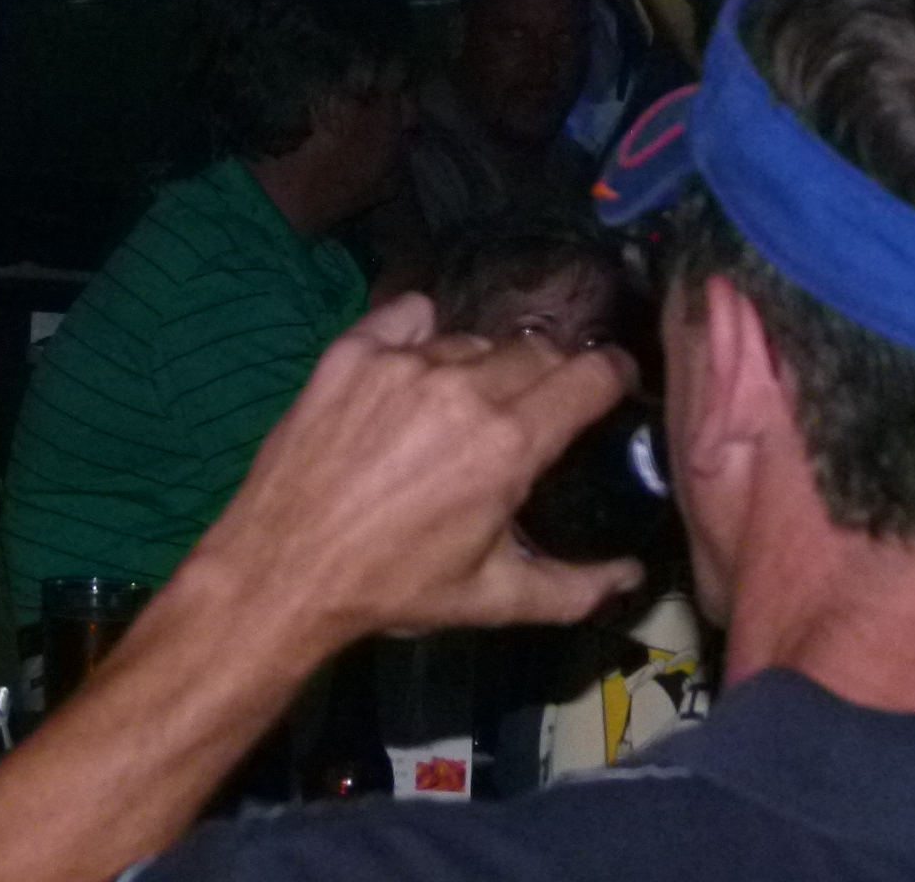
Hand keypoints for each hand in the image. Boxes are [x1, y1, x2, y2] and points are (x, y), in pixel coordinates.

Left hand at [190, 296, 642, 644]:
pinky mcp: (354, 351)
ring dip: (484, 366)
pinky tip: (415, 368)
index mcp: (509, 444)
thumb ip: (575, 588)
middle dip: (551, 375)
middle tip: (533, 412)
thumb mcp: (492, 600)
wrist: (281, 572)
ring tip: (460, 408)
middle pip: (539, 350)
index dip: (613, 375)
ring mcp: (405, 362)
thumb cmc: (393, 589)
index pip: (592, 374)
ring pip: (475, 340)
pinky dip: (423, 332)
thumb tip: (634, 577)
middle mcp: (464, 388)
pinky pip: (411, 315)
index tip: (612, 386)